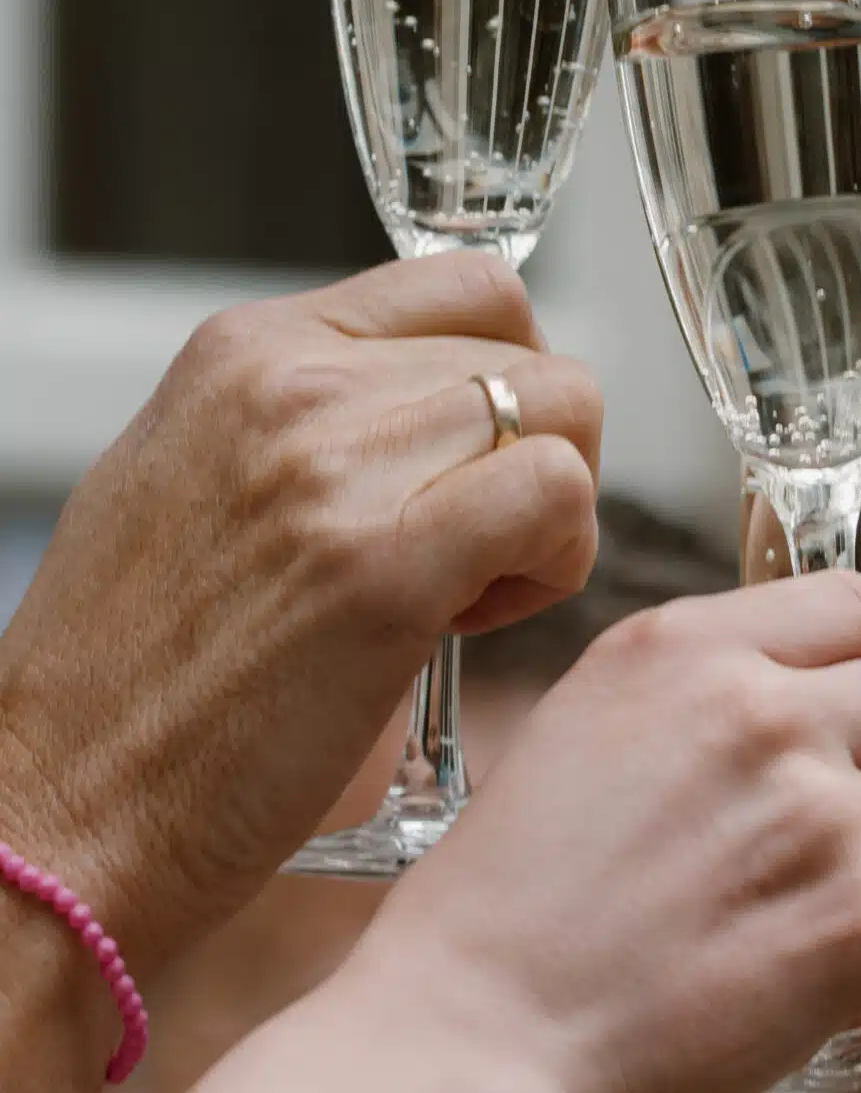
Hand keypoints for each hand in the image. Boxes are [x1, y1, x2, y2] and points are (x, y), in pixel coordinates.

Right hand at [0, 257, 602, 975]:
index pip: (471, 291)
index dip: (508, 387)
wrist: (63, 801)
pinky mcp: (384, 570)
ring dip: (548, 518)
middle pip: (532, 356)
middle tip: (464, 562)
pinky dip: (554, 567)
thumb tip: (418, 416)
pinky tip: (472, 625)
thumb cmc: (131, 679)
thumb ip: (301, 427)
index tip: (462, 477)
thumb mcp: (188, 482)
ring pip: (565, 415)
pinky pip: (558, 498)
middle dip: (532, 462)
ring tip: (462, 598)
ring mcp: (335, 468)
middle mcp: (292, 383)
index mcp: (248, 350)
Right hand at [185, 569, 860, 1092]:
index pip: (858, 608)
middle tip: (858, 846)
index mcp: (682, 652)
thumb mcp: (578, 738)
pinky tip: (826, 996)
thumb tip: (808, 701)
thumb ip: (697, 700)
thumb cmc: (502, 923)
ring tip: (812, 937)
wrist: (476, 1045)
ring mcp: (820, 812)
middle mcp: (761, 711)